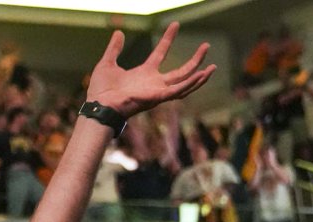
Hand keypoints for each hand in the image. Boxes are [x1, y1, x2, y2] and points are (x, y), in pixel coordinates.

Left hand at [86, 22, 213, 118]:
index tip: (175, 24)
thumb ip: (114, 49)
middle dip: (195, 60)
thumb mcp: (107, 63)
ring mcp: (157, 92)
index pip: (160, 53)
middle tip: (206, 45)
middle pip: (180, 71)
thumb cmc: (100, 90)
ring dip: (199, 75)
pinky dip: (191, 84)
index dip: (168, 38)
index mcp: (144, 74)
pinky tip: (202, 74)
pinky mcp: (157, 98)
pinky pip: (178, 91)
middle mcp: (153, 83)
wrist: (99, 106)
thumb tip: (118, 32)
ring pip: (184, 84)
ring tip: (213, 66)